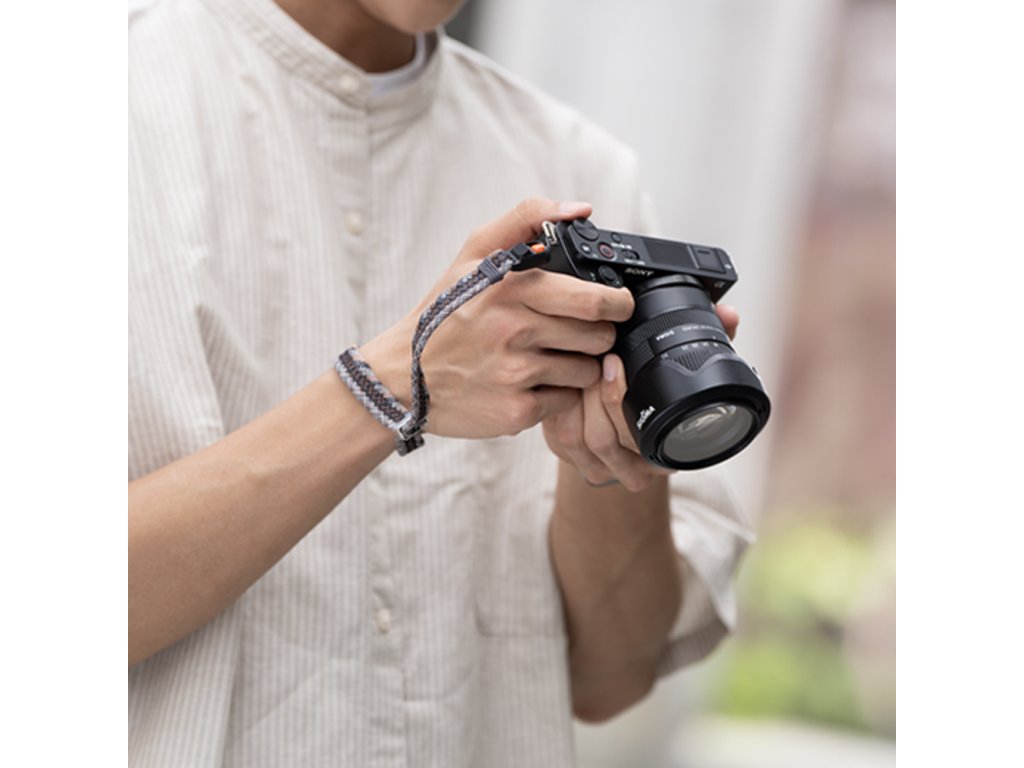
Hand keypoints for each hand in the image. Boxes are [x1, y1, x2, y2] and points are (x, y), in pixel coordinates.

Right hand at [361, 198, 633, 438]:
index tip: (618, 305)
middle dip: (596, 334)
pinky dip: (557, 394)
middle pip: (598, 337)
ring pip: (587, 372)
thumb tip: (580, 210)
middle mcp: (515, 332)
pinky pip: (565, 402)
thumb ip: (527, 218)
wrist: (402, 376)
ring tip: (549, 357)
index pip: (594, 300)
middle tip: (576, 332)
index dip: (617, 303)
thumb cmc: (443, 313)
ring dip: (578, 365)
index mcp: (511, 289)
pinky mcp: (516, 412)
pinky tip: (532, 382)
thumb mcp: (475, 253)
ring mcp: (516, 375)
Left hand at [542, 305, 739, 491]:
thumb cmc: (661, 400)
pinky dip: (559, 404)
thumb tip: (728, 314)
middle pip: (604, 438)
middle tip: (591, 355)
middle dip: (593, 390)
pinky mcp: (571, 459)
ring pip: (578, 438)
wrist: (627, 441)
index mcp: (667, 455)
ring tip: (578, 364)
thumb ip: (711, 343)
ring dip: (575, 396)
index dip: (619, 398)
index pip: (641, 436)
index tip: (614, 360)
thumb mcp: (685, 375)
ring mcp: (601, 469)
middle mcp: (635, 470)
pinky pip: (559, 436)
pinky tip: (564, 380)